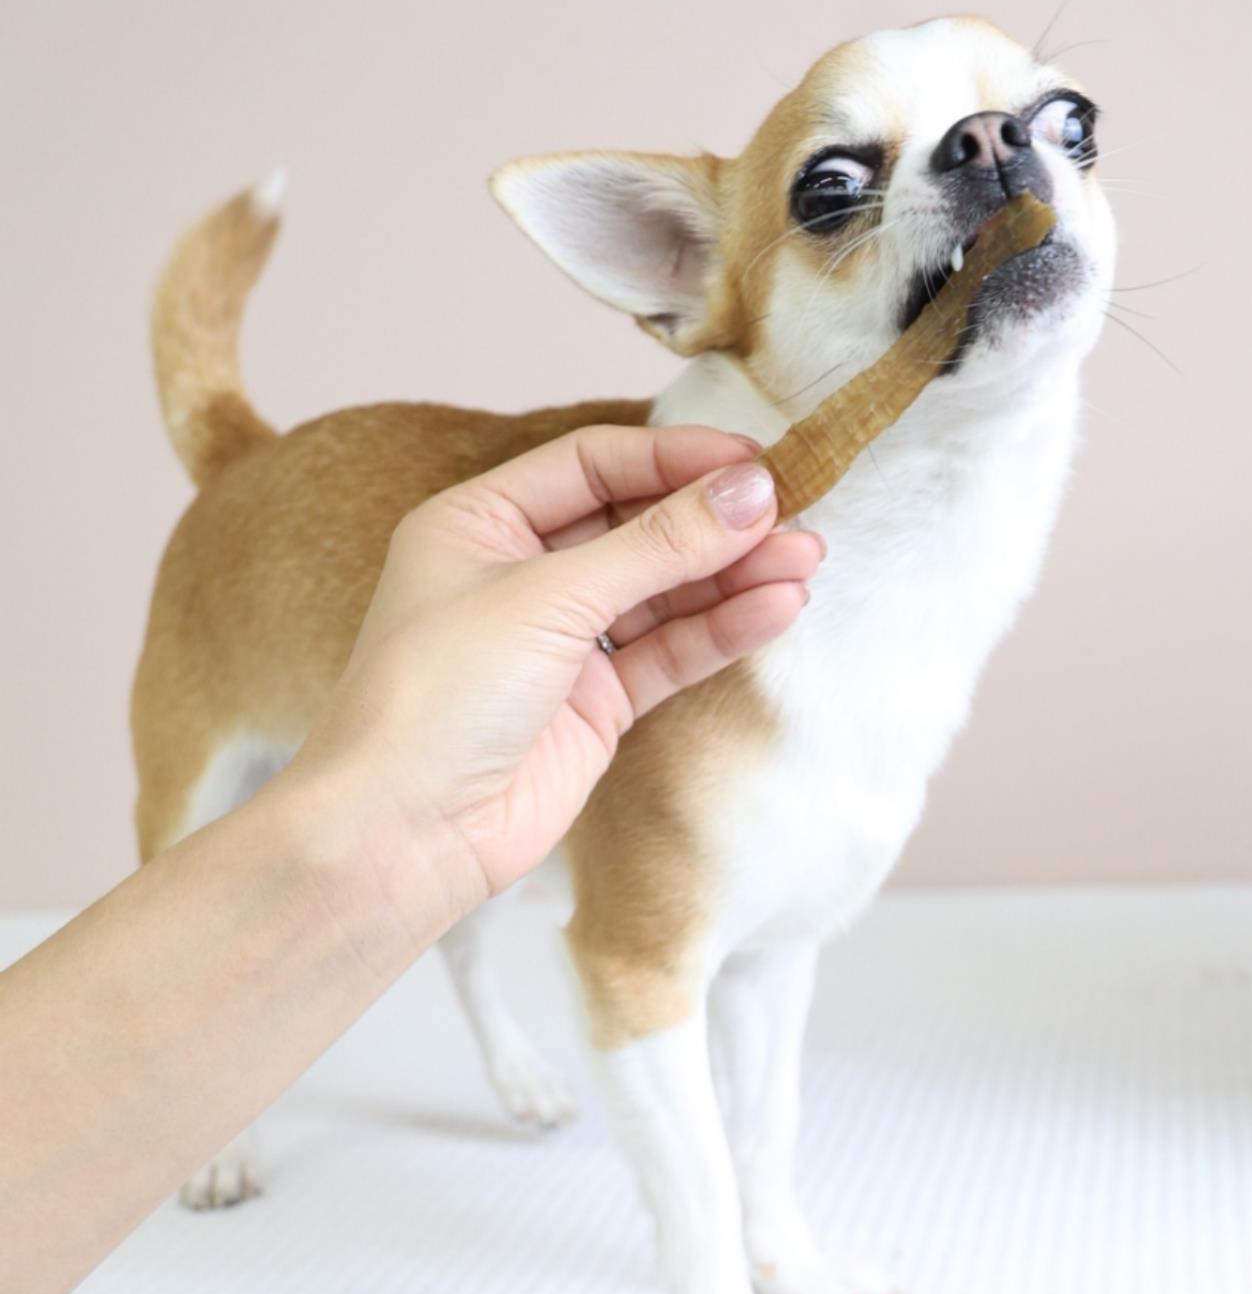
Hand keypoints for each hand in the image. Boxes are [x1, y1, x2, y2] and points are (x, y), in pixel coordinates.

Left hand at [295, 424, 818, 920]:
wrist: (402, 835)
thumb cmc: (438, 695)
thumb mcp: (549, 597)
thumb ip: (658, 543)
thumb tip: (752, 490)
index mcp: (480, 522)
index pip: (594, 464)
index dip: (675, 458)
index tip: (753, 460)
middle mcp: (521, 574)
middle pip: (638, 526)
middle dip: (716, 520)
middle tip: (795, 510)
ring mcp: (561, 643)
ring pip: (665, 591)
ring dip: (734, 574)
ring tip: (807, 559)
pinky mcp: (595, 704)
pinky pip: (670, 651)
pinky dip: (723, 629)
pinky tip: (778, 608)